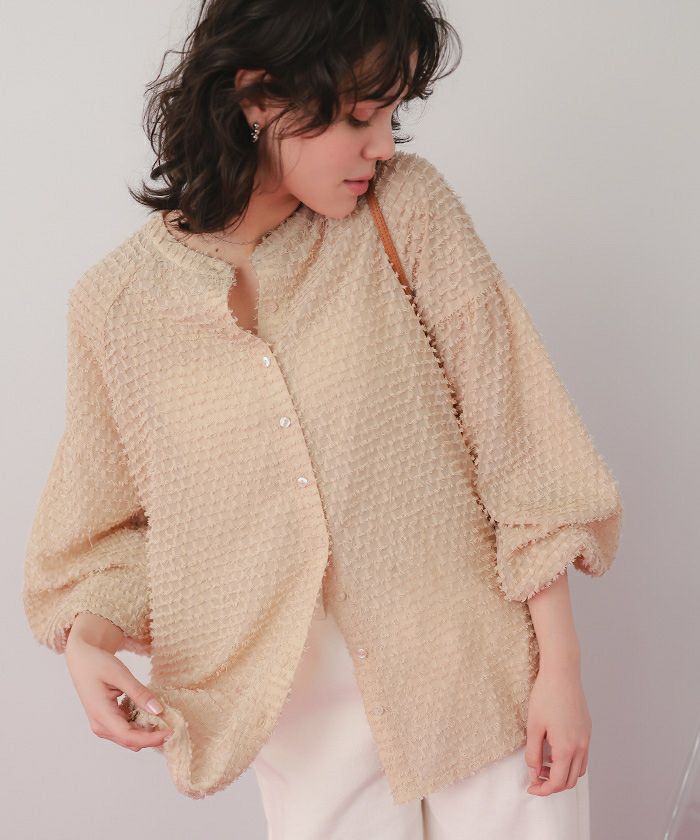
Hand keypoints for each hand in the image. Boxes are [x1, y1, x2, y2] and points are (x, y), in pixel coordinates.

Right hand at [65, 612, 172, 751]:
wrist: (82, 660)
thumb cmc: (97, 664)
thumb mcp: (121, 675)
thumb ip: (139, 693)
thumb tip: (158, 710)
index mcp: (101, 715)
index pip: (129, 736)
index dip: (151, 738)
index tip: (170, 732)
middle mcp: (100, 726)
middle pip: (130, 741)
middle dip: (152, 737)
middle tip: (173, 725)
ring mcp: (103, 725)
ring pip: (129, 738)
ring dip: (147, 732)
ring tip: (165, 718)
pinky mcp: (108, 721)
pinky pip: (127, 729)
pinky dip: (141, 724)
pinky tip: (151, 712)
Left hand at [524, 661, 590, 795]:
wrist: (562, 673)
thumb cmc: (545, 696)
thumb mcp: (533, 726)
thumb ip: (532, 753)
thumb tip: (533, 773)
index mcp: (567, 748)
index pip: (558, 782)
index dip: (543, 789)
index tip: (530, 787)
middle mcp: (581, 746)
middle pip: (570, 780)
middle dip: (553, 784)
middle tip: (535, 778)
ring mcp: (586, 738)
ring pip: (579, 770)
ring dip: (563, 774)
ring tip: (544, 765)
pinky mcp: (587, 729)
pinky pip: (582, 755)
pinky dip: (570, 761)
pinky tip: (555, 751)